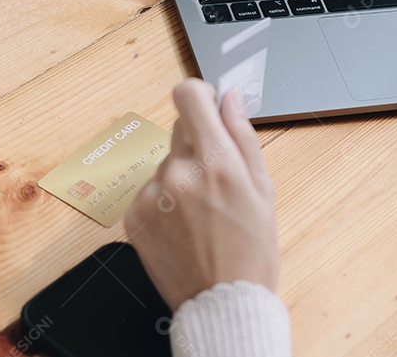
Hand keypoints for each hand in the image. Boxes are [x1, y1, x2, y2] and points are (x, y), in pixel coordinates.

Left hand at [124, 79, 278, 310]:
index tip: (207, 106)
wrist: (222, 302)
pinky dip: (164, 202)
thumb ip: (242, 135)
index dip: (198, 94)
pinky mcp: (134, 216)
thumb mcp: (262, 188)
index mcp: (216, 162)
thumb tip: (229, 98)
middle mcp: (178, 174)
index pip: (188, 96)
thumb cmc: (251, 249)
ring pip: (165, 164)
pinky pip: (149, 191)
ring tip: (201, 214)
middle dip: (198, 145)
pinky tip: (183, 227)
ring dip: (180, 177)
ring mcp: (152, 196)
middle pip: (180, 131)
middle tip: (216, 180)